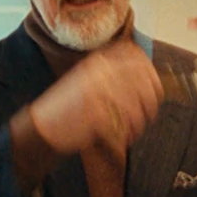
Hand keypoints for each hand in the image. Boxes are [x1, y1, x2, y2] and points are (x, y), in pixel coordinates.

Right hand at [26, 42, 162, 154]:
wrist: (42, 126)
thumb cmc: (68, 106)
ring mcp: (98, 93)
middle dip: (152, 100)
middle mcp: (99, 73)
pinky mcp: (96, 115)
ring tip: (135, 129)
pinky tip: (125, 137)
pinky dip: (128, 133)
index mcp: (98, 61)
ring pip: (137, 105)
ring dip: (141, 120)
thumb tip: (148, 76)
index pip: (137, 58)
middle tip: (150, 113)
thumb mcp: (88, 77)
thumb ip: (113, 73)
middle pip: (143, 82)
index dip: (151, 74)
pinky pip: (125, 124)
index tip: (155, 87)